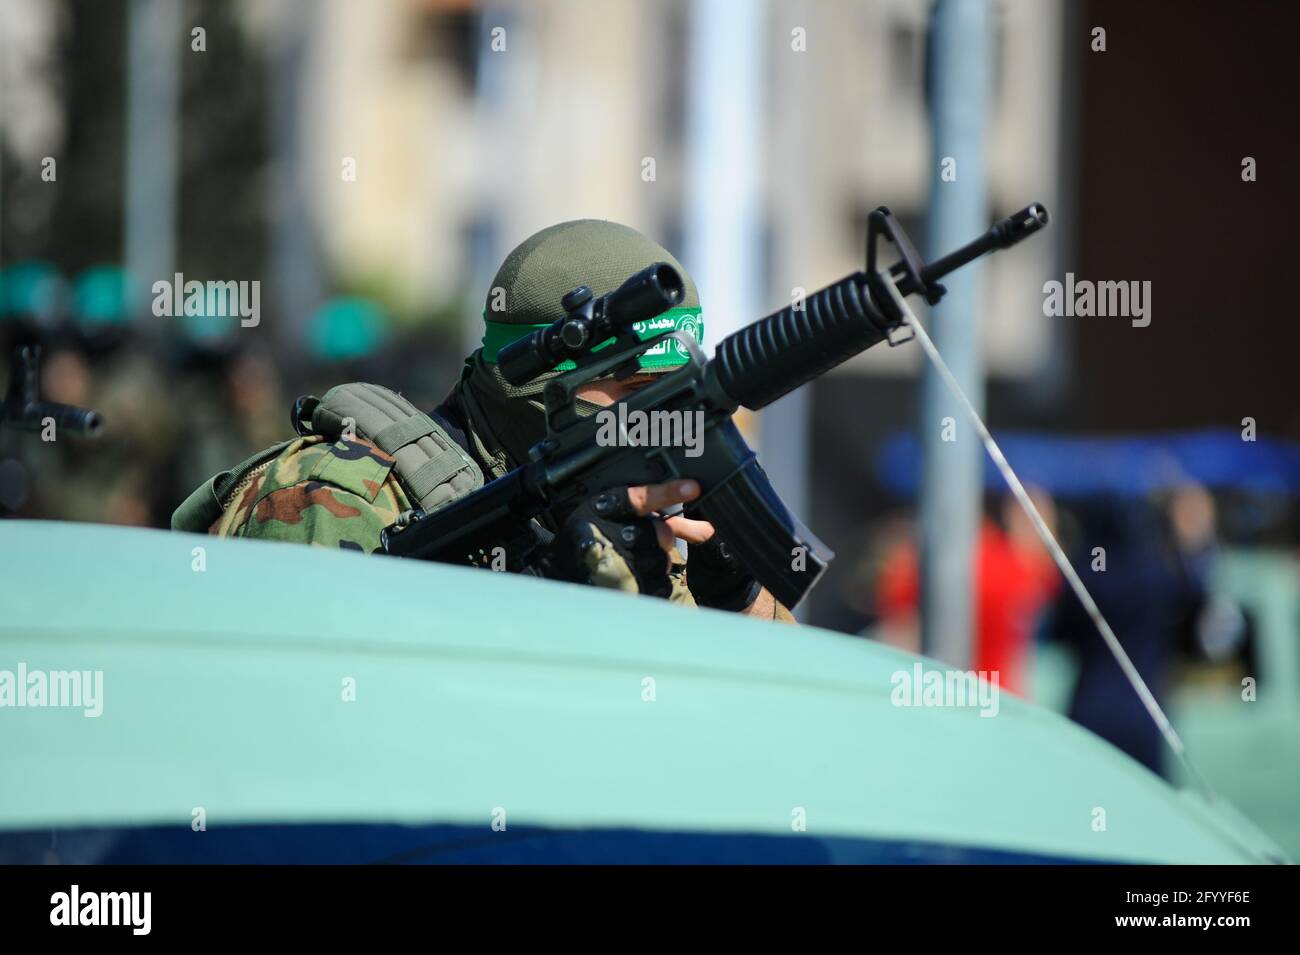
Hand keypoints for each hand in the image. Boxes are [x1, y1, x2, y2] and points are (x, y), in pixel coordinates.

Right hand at [542, 480, 701, 596]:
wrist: (564, 568)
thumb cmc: (594, 536)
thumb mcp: (617, 515)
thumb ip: (658, 515)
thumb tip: (704, 527)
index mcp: (602, 508)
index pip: (638, 498)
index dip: (666, 493)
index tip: (693, 488)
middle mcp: (605, 532)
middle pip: (657, 533)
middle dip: (667, 536)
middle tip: (667, 537)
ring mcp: (611, 562)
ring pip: (659, 560)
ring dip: (659, 560)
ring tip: (639, 558)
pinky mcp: (618, 587)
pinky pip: (656, 584)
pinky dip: (656, 580)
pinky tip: (639, 575)